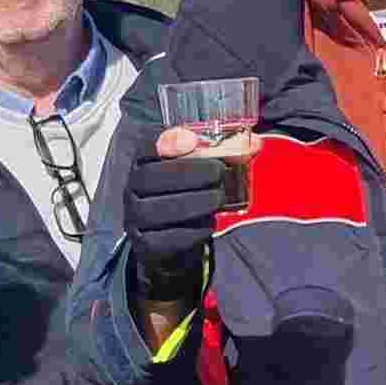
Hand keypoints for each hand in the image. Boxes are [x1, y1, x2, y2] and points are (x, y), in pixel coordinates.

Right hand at [128, 128, 240, 301]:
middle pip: (151, 177)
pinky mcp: (144, 244)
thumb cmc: (186, 194)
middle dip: (189, 173)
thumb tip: (254, 144)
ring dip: (192, 202)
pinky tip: (208, 225)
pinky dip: (189, 232)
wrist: (169, 238)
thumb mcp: (199, 169)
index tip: (192, 140)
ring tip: (217, 199)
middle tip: (219, 173)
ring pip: (155, 209)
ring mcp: (135, 217)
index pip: (146, 147)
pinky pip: (163, 239)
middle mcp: (131, 188)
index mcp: (141, 163)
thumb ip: (224, 153)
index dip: (167, 142)